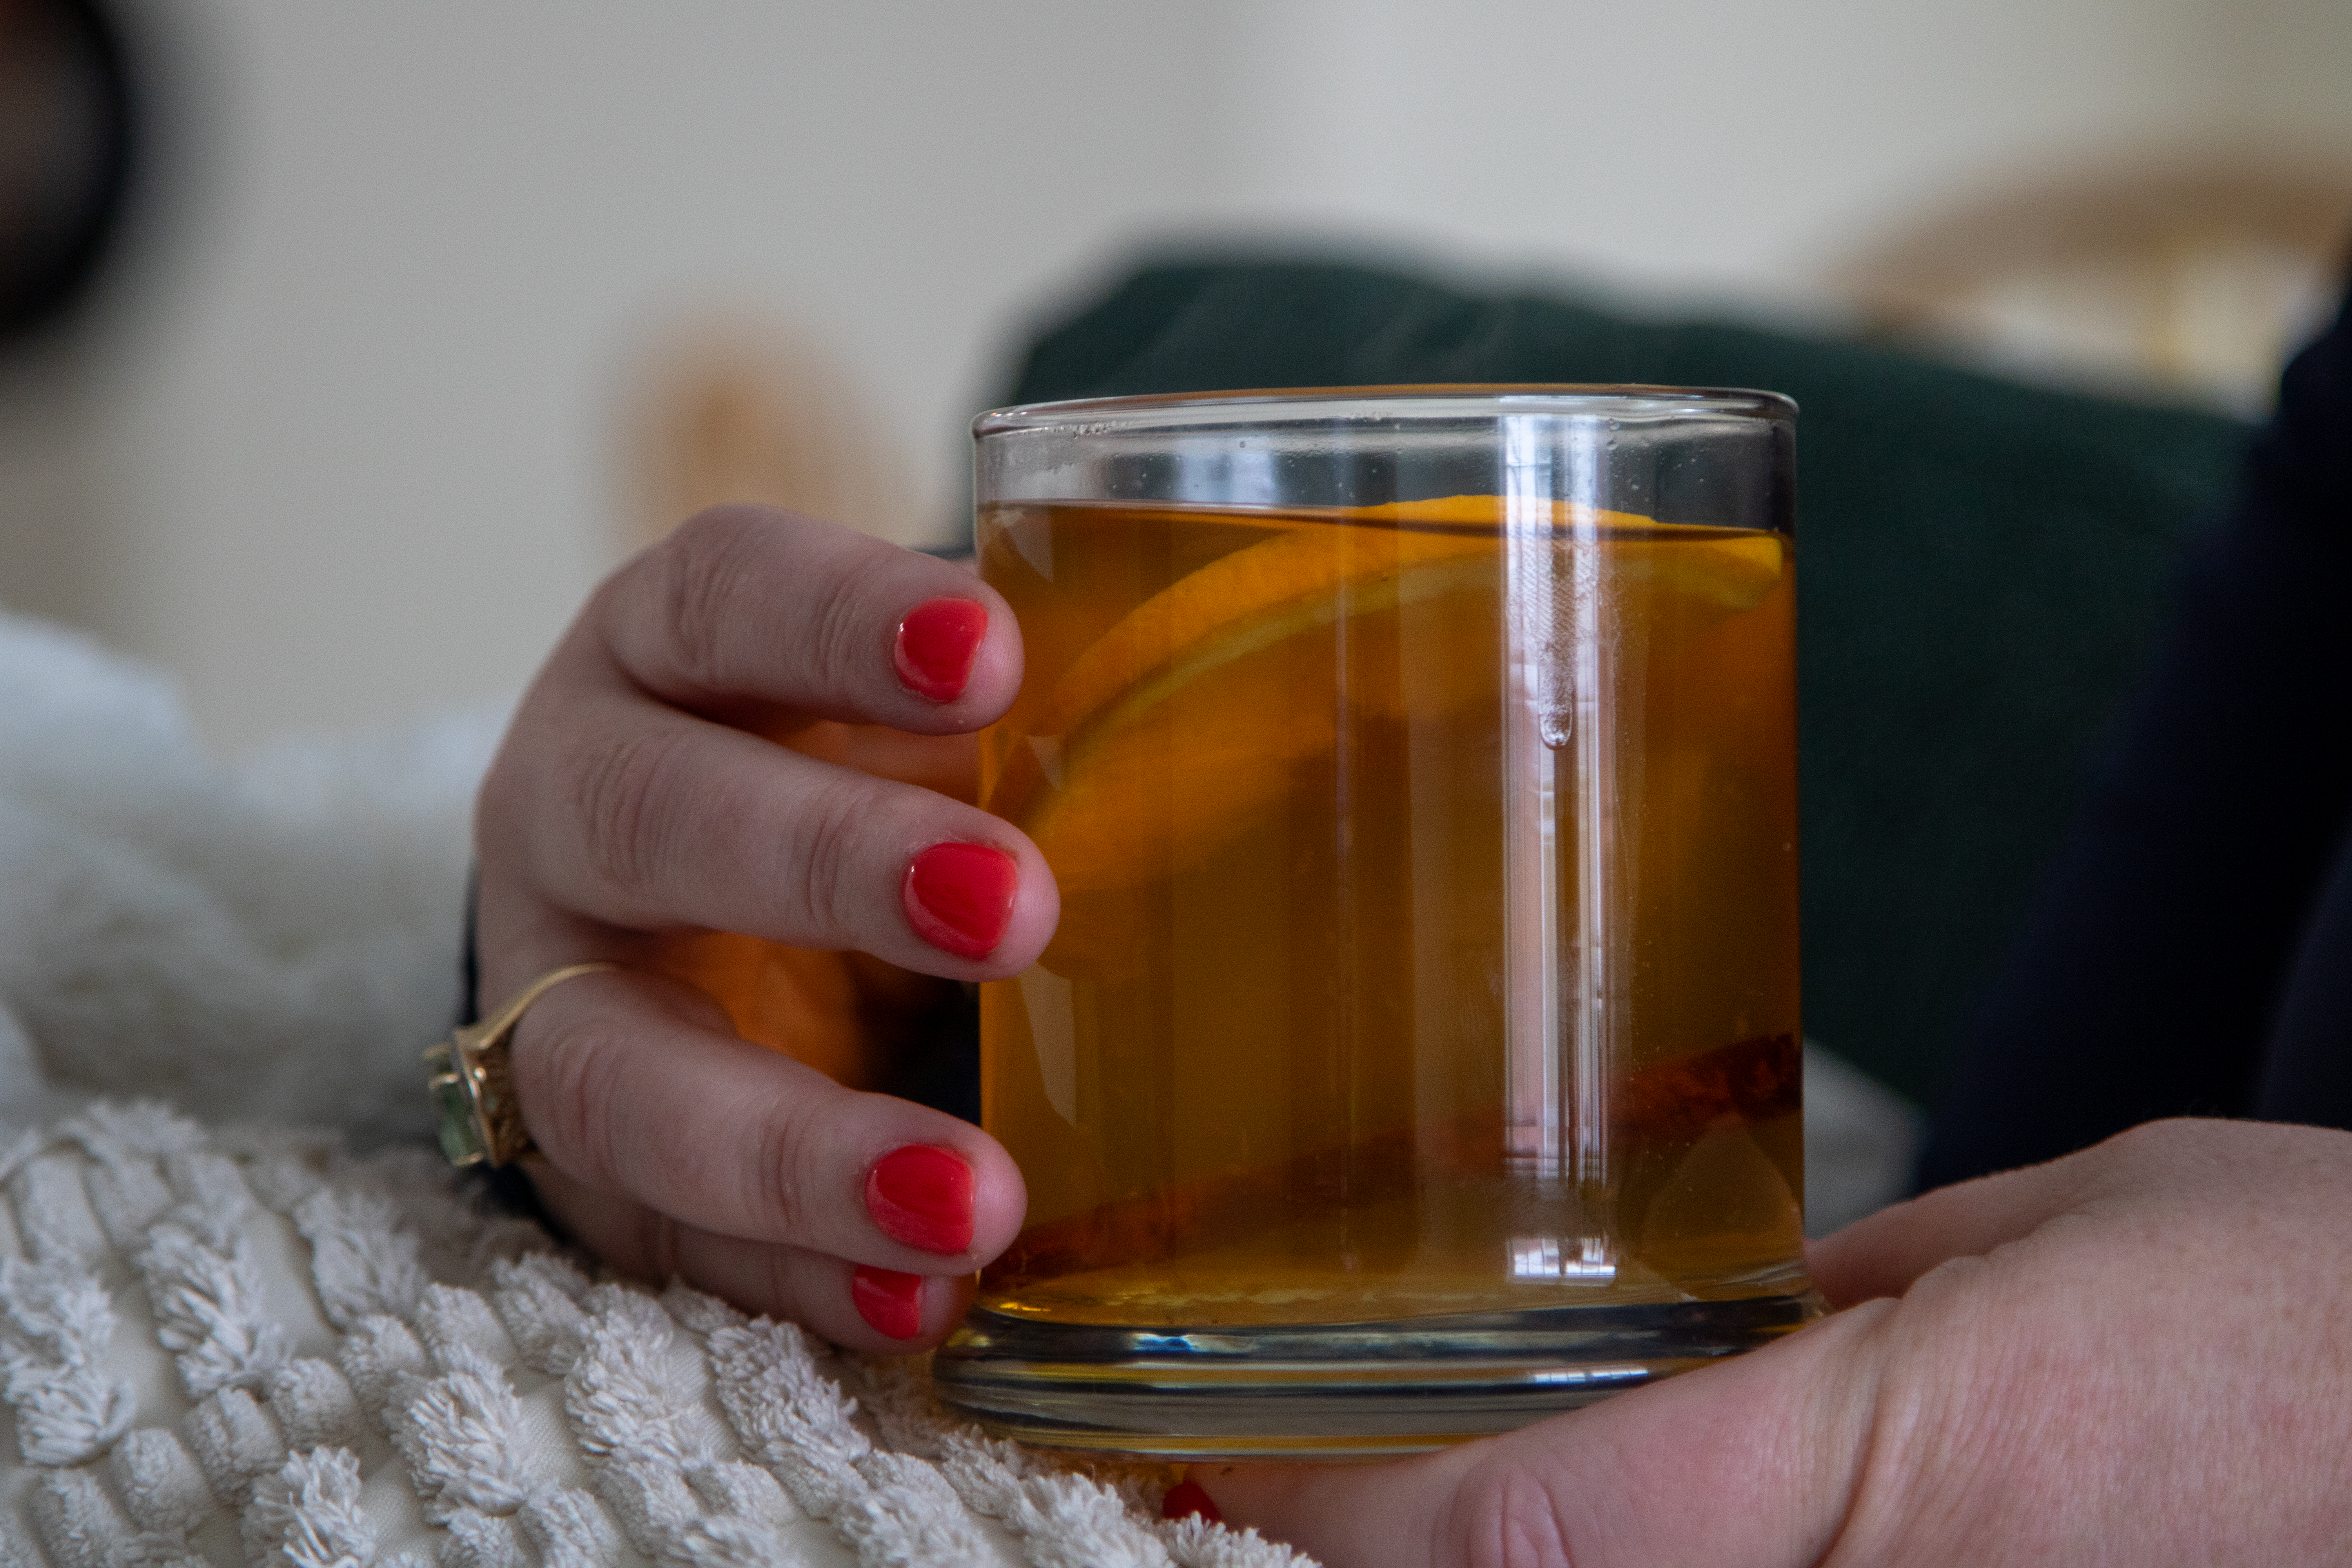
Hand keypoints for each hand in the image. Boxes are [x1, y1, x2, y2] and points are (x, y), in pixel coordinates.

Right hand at [472, 505, 1056, 1348]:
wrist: (681, 922)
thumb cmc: (845, 781)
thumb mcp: (926, 730)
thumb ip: (1063, 725)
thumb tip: (1366, 735)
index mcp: (670, 656)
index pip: (726, 595)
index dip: (840, 616)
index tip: (994, 653)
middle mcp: (582, 806)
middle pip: (650, 815)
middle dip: (826, 862)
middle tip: (1015, 908)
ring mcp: (556, 997)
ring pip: (621, 1068)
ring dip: (797, 1144)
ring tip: (974, 1201)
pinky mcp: (585, 1165)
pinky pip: (667, 1235)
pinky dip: (799, 1277)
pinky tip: (924, 1308)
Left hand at [1195, 1118, 2351, 1565]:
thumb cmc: (2319, 1314)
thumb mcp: (2046, 1244)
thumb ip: (1829, 1308)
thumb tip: (1678, 1336)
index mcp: (1885, 1475)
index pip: (1504, 1521)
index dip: (1325, 1495)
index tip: (1207, 1447)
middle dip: (1383, 1551)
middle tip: (1260, 1481)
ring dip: (1496, 1565)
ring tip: (1379, 1505)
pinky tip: (1582, 1527)